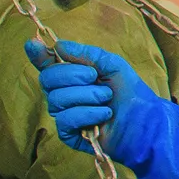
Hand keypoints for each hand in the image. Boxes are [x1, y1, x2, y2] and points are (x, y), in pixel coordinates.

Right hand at [29, 39, 148, 151]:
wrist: (145, 122)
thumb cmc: (130, 93)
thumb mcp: (111, 64)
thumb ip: (86, 54)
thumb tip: (58, 46)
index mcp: (71, 76)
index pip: (47, 64)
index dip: (37, 54)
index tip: (33, 44)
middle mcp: (63, 94)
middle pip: (47, 79)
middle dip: (73, 75)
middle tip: (96, 78)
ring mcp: (64, 114)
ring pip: (57, 99)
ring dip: (87, 96)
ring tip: (107, 100)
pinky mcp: (69, 134)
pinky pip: (65, 119)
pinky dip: (87, 114)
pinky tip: (104, 115)